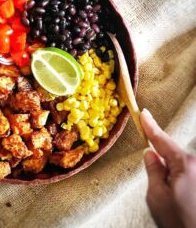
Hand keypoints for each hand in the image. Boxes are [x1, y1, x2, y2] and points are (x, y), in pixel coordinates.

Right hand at [140, 109, 195, 227]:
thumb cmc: (179, 222)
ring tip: (171, 200)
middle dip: (160, 158)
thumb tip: (150, 154)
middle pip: (171, 152)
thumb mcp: (157, 195)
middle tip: (156, 182)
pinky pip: (187, 173)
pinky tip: (178, 198)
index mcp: (184, 164)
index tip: (143, 113)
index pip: (162, 139)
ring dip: (170, 173)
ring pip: (179, 165)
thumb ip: (153, 170)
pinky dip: (178, 180)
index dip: (150, 126)